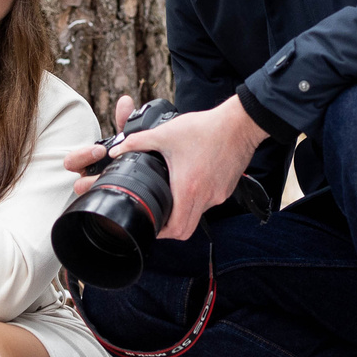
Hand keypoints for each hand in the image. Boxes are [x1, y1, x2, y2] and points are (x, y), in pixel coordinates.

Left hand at [70, 95, 263, 241]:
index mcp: (188, 189)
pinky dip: (198, 198)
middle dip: (170, 228)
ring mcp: (219, 195)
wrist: (239, 124)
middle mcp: (206, 198)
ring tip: (174, 192)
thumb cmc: (206, 129)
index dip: (161, 233)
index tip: (151, 225)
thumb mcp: (166, 134)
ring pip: (198, 215)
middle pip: (186, 229)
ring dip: (184, 211)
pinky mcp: (227, 189)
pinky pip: (210, 202)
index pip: (175, 229)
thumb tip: (117, 150)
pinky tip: (192, 180)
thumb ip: (138, 142)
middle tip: (159, 217)